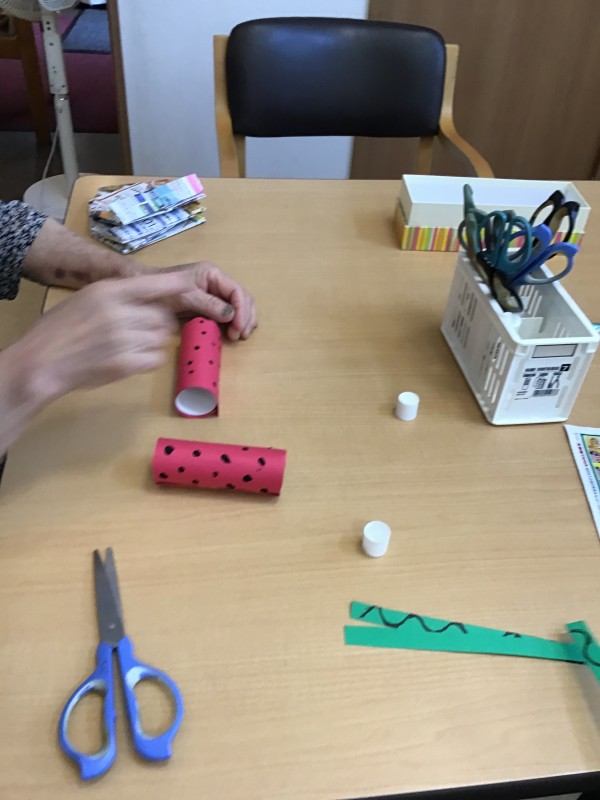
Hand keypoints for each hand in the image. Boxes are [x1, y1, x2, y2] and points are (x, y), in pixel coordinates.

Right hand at [19, 271, 196, 401]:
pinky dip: (151, 357)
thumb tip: (150, 298)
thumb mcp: (84, 298)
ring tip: (134, 342)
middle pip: (162, 315)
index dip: (173, 284)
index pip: (151, 285)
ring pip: (161, 337)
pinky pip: (156, 358)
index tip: (187, 284)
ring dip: (154, 340)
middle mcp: (118, 313)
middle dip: (159, 322)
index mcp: (106, 292)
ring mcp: (123, 340)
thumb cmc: (60, 328)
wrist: (42, 361)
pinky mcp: (126, 365)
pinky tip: (136, 356)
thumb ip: (115, 296)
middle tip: (145, 327)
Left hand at [151, 261, 256, 341]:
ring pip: (240, 305)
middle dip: (246, 317)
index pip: (237, 291)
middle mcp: (218, 281)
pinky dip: (236, 321)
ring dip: (244, 320)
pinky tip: (236, 331)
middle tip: (241, 335)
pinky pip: (230, 311)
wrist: (146, 291)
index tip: (238, 328)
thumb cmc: (162, 291)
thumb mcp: (185, 298)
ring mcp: (216, 292)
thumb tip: (231, 316)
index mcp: (213, 274)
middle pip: (243, 297)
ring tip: (241, 335)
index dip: (242, 310)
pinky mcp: (211, 303)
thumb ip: (209, 304)